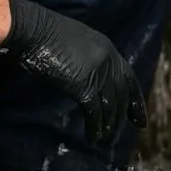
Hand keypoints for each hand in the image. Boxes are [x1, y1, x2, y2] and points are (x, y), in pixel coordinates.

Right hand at [0, 0, 146, 143]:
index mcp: (107, 47)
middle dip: (122, 117)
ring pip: (110, 106)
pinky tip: (93, 138)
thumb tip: (88, 78)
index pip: (128, 77)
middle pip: (121, 94)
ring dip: (109, 126)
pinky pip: (95, 112)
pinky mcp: (84, 85)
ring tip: (106, 141)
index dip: (135, 99)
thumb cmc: (45, 33)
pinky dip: (95, 127)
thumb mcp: (75, 43)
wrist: (32, 30)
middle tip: (119, 135)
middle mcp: (108, 60)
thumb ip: (87, 59)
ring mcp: (98, 73)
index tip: (138, 118)